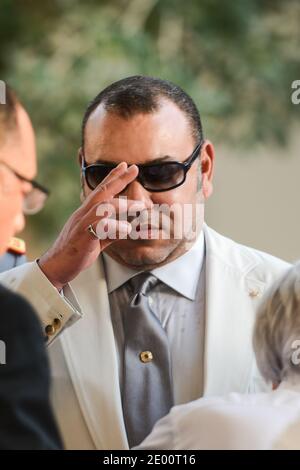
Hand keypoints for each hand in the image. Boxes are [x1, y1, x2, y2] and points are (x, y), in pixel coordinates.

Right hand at [38, 162, 141, 289]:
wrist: (55, 266)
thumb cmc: (75, 252)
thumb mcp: (96, 240)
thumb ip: (111, 232)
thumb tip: (128, 228)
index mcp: (86, 212)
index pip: (100, 191)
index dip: (113, 177)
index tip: (124, 166)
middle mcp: (83, 214)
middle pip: (103, 192)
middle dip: (120, 179)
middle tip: (134, 168)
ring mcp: (83, 223)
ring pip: (104, 207)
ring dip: (124, 205)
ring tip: (142, 205)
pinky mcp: (84, 236)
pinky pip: (101, 228)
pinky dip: (116, 227)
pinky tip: (129, 229)